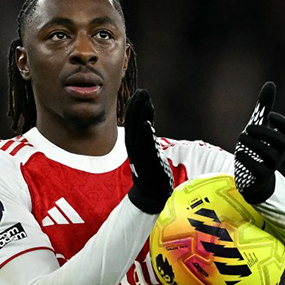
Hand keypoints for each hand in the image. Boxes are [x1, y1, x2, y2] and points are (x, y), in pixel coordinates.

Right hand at [124, 89, 172, 213]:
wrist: (152, 193)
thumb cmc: (152, 170)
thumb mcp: (148, 149)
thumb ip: (147, 136)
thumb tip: (147, 120)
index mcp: (134, 144)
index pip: (132, 122)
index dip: (134, 107)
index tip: (139, 93)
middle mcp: (135, 149)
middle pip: (133, 124)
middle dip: (137, 107)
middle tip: (143, 92)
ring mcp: (141, 156)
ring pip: (139, 133)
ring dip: (142, 116)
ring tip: (146, 102)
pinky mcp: (149, 163)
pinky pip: (146, 147)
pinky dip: (146, 135)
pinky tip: (147, 124)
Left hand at [234, 82, 284, 203]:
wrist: (253, 178)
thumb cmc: (257, 148)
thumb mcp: (259, 126)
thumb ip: (264, 107)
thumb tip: (270, 84)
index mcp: (279, 140)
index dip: (281, 122)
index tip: (269, 116)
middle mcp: (279, 153)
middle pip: (279, 141)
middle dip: (264, 133)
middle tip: (247, 127)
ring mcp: (271, 166)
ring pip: (269, 155)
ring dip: (254, 144)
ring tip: (240, 137)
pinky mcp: (261, 178)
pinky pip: (260, 170)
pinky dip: (249, 161)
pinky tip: (240, 153)